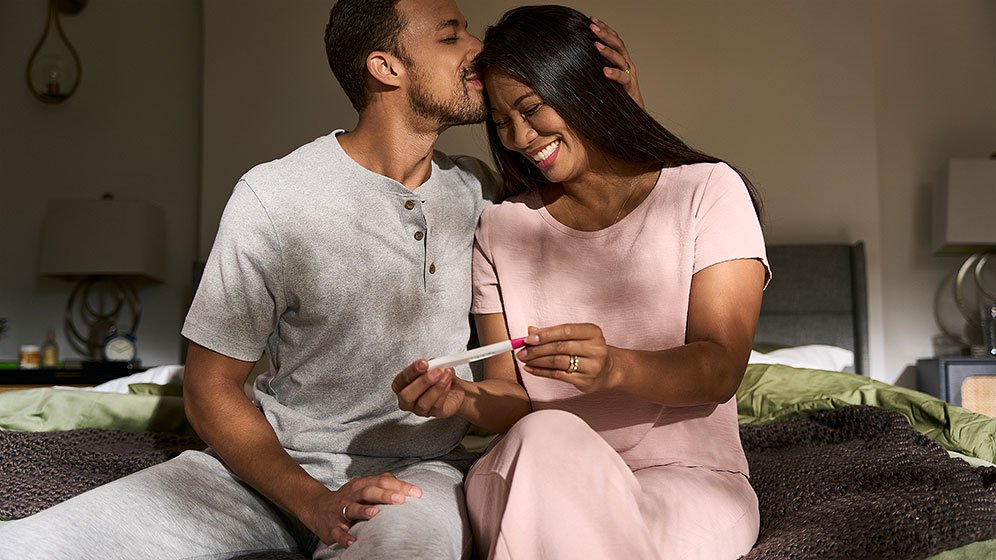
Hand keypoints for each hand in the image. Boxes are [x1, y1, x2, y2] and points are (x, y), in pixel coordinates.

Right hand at [305, 473, 422, 548]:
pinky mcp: (332, 527)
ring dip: (364, 511)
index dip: (400, 486)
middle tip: (400, 499)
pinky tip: (353, 541)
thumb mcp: (363, 487)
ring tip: (376, 513)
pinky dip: (345, 537)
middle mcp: (351, 496)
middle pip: (368, 491)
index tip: (417, 493)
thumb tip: (408, 487)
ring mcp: (341, 511)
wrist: (316, 508)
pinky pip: (338, 532)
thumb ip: (383, 485)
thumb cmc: (349, 498)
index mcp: (361, 485)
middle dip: (384, 495)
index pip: (382, 481)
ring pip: (352, 509)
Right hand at [392, 360, 466, 418]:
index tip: (423, 363)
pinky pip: (437, 406)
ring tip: (446, 375)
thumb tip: (434, 363)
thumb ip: (432, 364)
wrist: (455, 389)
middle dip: (423, 382)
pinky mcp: (435, 414)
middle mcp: (408, 400)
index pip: (401, 380)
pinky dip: (443, 392)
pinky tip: (448, 382)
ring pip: (423, 403)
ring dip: (436, 387)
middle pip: (407, 396)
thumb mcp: (435, 366)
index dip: (412, 371)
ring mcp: (420, 410)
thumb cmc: (440, 377)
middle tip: (436, 371)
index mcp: (402, 386)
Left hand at [516, 324, 616, 392]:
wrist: (608, 369)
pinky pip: (558, 376)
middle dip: (537, 349)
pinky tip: (531, 369)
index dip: (546, 334)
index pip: (566, 331)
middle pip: (560, 347)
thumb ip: (555, 333)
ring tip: (524, 359)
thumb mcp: (576, 336)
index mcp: (593, 332)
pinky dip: (541, 372)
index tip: (528, 338)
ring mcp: (592, 366)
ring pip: (558, 362)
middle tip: (522, 351)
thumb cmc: (588, 349)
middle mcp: (595, 348)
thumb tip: (531, 331)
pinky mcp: (586, 381)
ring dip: (537, 361)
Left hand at [590, 16, 644, 108]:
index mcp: (620, 60)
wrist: (631, 117)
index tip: (591, 19)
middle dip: (604, 34)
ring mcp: (630, 76)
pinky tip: (604, 71)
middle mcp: (627, 65)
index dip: (604, 28)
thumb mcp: (602, 78)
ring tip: (595, 45)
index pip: (613, 39)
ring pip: (620, 58)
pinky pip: (623, 79)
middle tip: (591, 26)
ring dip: (607, 50)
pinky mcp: (630, 89)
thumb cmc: (615, 97)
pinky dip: (614, 73)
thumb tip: (573, 58)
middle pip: (617, 44)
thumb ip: (594, 67)